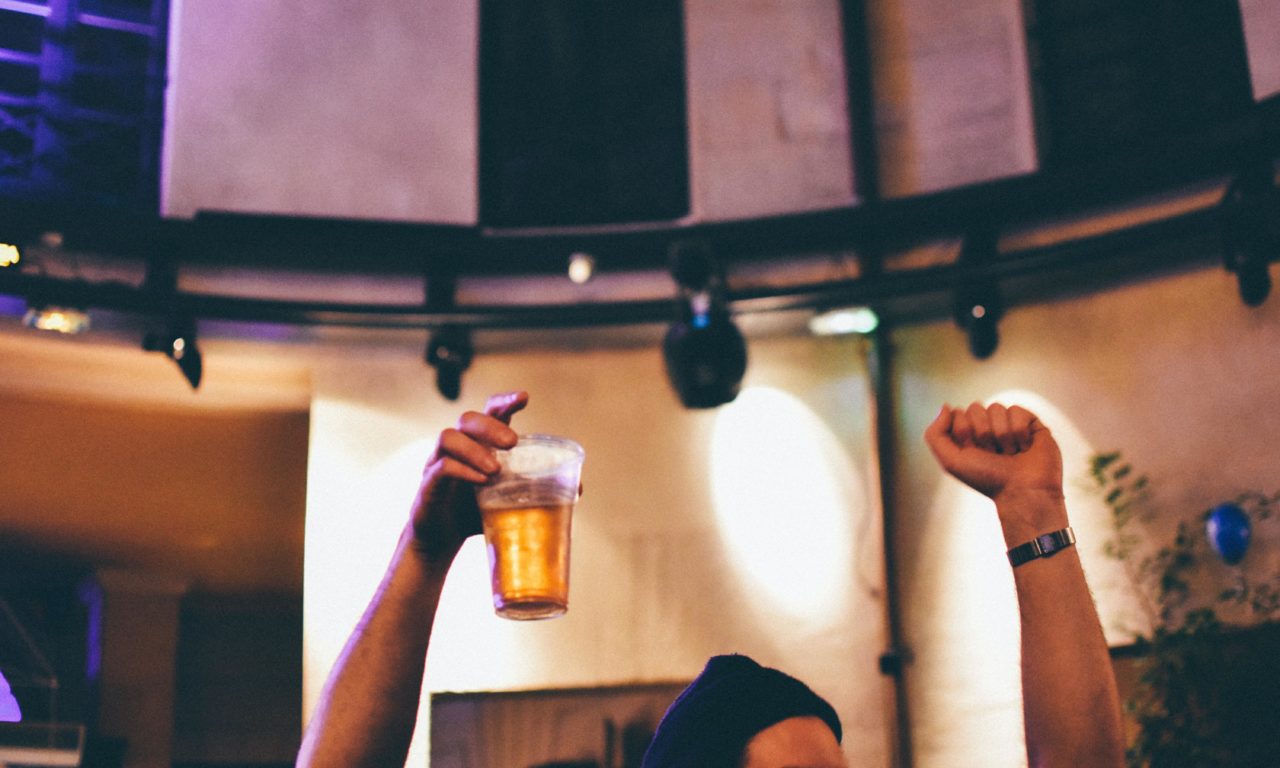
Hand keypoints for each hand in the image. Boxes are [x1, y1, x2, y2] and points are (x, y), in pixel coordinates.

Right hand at [408, 391, 527, 559]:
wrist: (441, 540)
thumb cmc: (475, 512)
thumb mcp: (509, 499)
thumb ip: (537, 489)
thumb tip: (578, 488)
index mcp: (480, 444)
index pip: (490, 412)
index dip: (505, 401)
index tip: (524, 397)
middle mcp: (458, 446)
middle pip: (468, 418)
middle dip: (491, 425)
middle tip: (512, 443)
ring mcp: (439, 461)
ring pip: (449, 436)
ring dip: (475, 450)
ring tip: (495, 471)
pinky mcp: (428, 483)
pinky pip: (440, 466)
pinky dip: (461, 471)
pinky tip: (480, 483)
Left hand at [924, 402, 1062, 502]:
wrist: (1022, 491)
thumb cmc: (987, 479)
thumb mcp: (950, 461)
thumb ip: (935, 434)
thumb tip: (946, 406)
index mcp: (968, 434)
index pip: (958, 413)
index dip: (964, 433)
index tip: (974, 453)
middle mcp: (988, 427)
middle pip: (976, 407)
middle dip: (982, 433)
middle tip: (993, 454)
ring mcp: (1010, 424)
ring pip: (997, 408)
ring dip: (1001, 435)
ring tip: (1010, 453)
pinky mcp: (1031, 423)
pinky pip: (1017, 410)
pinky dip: (1019, 431)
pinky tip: (1025, 447)